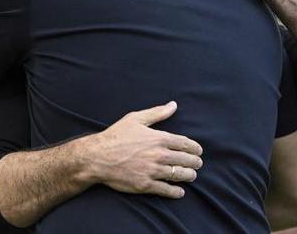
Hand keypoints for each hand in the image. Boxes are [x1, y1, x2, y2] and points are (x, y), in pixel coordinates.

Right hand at [86, 101, 202, 198]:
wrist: (98, 157)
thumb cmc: (116, 136)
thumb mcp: (136, 119)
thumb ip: (157, 113)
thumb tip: (173, 105)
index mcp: (159, 138)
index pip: (185, 143)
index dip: (195, 148)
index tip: (198, 150)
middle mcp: (159, 155)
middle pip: (185, 160)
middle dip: (195, 162)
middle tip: (198, 164)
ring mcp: (153, 171)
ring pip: (179, 175)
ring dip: (189, 176)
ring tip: (192, 175)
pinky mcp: (145, 185)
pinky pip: (166, 190)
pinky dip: (176, 191)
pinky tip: (180, 191)